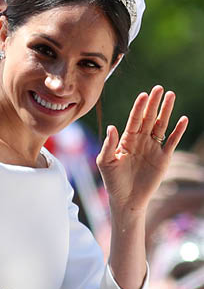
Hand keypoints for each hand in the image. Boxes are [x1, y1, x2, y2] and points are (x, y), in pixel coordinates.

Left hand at [96, 86, 187, 215]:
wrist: (126, 200)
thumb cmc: (113, 181)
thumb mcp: (105, 162)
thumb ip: (109, 145)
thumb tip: (112, 127)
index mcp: (126, 139)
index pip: (134, 119)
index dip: (138, 108)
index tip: (143, 95)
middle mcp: (141, 140)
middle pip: (149, 118)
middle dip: (154, 103)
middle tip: (159, 88)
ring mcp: (153, 148)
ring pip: (161, 125)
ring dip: (166, 111)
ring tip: (171, 96)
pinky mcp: (163, 158)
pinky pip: (172, 141)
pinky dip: (178, 131)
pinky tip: (183, 119)